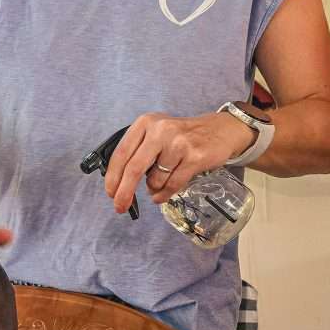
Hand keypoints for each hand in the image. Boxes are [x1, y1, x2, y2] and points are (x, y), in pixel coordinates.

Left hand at [104, 111, 255, 210]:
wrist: (219, 130)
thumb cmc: (181, 137)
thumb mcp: (156, 135)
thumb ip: (137, 154)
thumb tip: (119, 185)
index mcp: (146, 123)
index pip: (121, 153)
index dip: (113, 177)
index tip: (110, 193)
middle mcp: (160, 130)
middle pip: (134, 169)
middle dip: (124, 192)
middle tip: (120, 207)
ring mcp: (178, 144)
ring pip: (154, 180)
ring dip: (154, 188)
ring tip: (162, 180)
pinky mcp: (193, 158)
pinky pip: (171, 186)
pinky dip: (164, 194)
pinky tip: (163, 193)